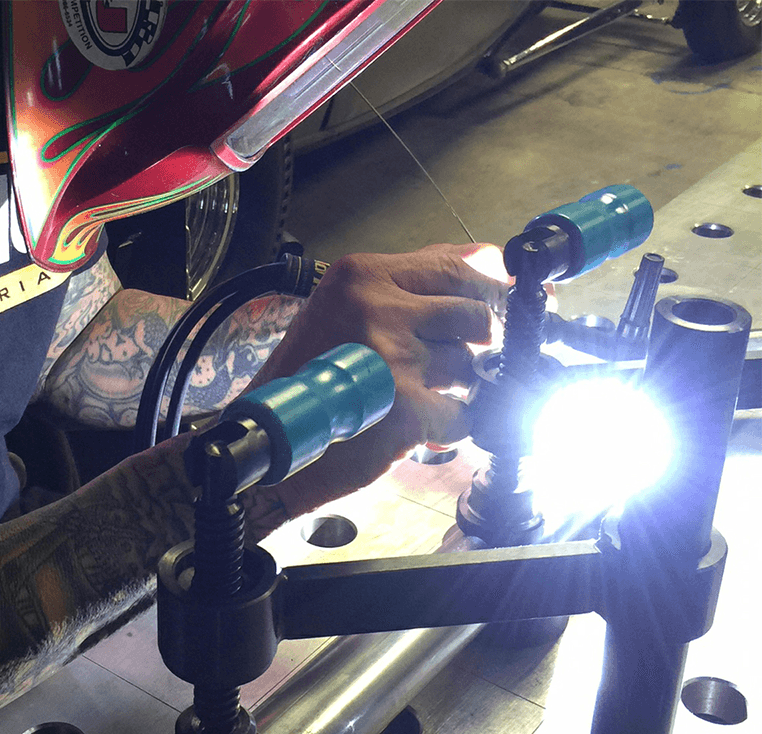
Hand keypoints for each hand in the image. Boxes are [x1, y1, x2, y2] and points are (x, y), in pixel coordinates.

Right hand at [249, 243, 508, 515]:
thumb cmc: (306, 375)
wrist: (267, 437)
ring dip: (453, 389)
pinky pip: (462, 415)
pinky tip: (419, 428)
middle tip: (445, 364)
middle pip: (474, 317)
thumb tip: (491, 260)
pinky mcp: (406, 410)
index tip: (502, 306)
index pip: (456, 267)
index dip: (490, 291)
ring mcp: (394, 359)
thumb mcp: (345, 307)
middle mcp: (378, 310)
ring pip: (469, 368)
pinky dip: (449, 427)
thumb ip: (412, 282)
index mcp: (362, 276)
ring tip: (414, 397)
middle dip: (472, 346)